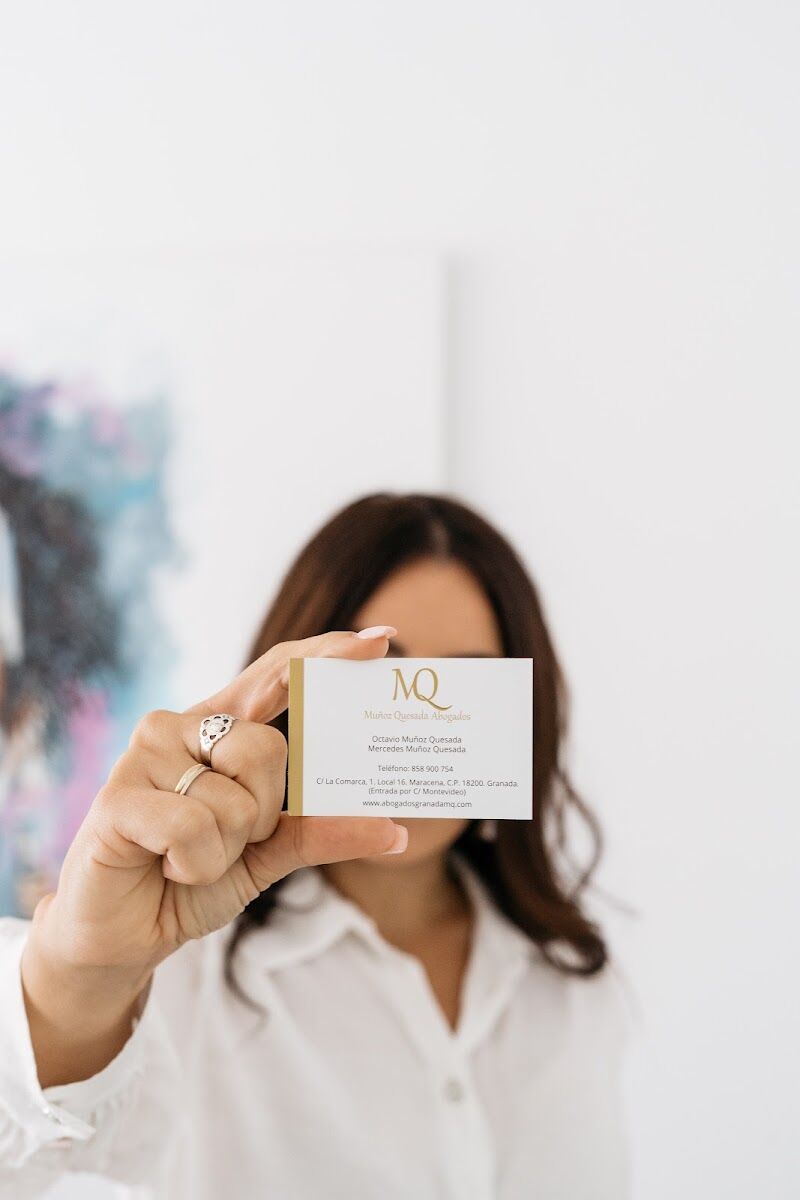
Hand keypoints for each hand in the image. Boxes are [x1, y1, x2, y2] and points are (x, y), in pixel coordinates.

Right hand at [29, 629, 405, 976]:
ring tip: (184, 858)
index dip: (326, 652)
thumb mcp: (269, 855)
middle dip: (262, 815)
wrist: (125, 936)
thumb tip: (394, 830)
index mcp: (219, 730)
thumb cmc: (192, 878)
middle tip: (227, 840)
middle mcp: (180, 728)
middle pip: (268, 750)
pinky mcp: (117, 796)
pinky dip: (194, 864)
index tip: (382, 640)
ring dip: (225, 850)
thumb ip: (321, 831)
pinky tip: (164, 865)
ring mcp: (144, 756)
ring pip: (234, 800)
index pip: (277, 674)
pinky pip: (194, 828)